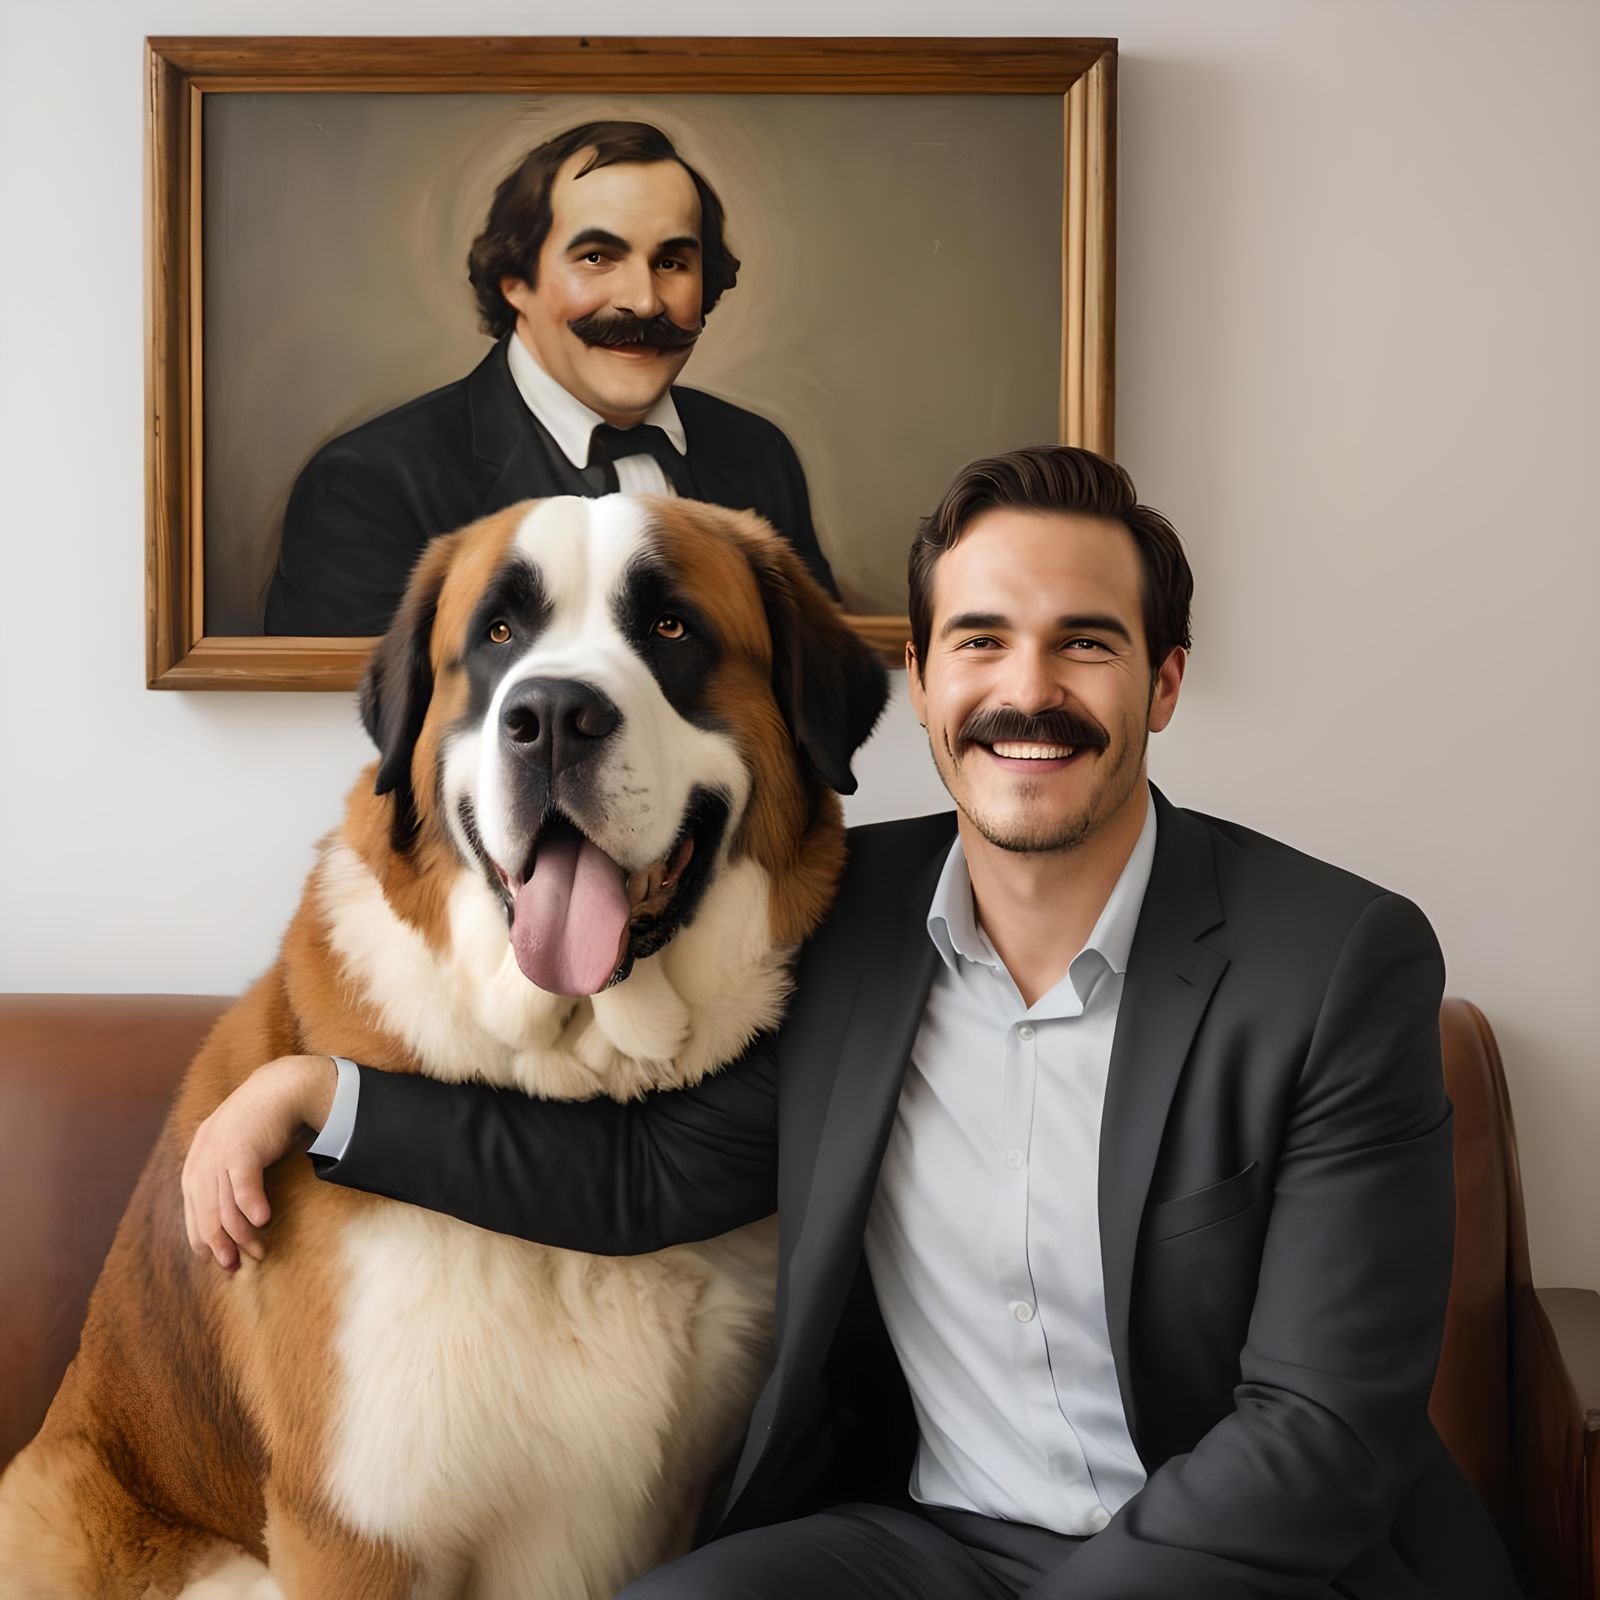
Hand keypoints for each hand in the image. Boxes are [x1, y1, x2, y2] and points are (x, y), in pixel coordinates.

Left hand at [181, 1055, 337, 1271]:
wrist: (280, 1088)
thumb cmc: (260, 1126)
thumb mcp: (232, 1153)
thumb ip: (222, 1181)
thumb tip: (230, 1220)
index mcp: (195, 1167)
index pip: (195, 1215)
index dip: (205, 1243)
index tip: (222, 1263)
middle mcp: (200, 1163)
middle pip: (207, 1217)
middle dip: (221, 1247)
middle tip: (236, 1268)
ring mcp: (218, 1155)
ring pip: (225, 1208)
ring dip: (242, 1236)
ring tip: (258, 1252)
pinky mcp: (241, 1148)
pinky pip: (243, 1186)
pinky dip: (252, 1207)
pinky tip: (264, 1221)